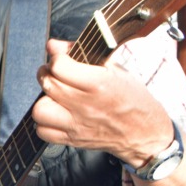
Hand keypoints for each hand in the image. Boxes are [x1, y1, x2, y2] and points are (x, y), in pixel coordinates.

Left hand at [32, 39, 171, 166]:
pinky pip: (42, 131)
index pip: (60, 67)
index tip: (61, 58)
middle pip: (48, 85)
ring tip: (54, 96)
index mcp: (99, 84)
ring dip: (44, 99)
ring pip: (40, 110)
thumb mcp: (116, 70)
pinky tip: (55, 114)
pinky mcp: (72, 140)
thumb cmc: (133, 98)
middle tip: (54, 73)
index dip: (56, 58)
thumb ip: (82, 55)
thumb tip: (53, 45)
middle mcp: (86, 105)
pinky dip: (44, 122)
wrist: (145, 133)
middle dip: (47, 73)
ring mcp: (77, 125)